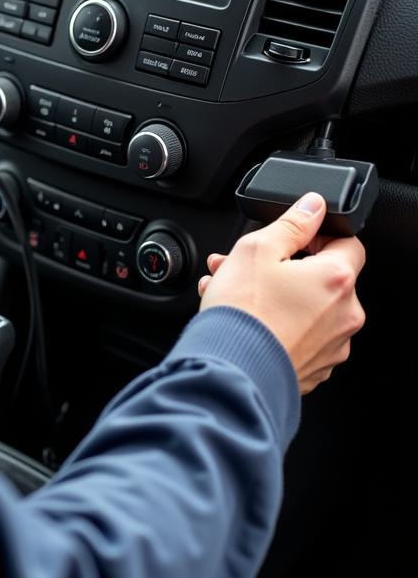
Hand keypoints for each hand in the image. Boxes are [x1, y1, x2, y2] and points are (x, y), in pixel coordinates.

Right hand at [198, 193, 365, 393]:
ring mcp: (332, 345)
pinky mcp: (315, 368)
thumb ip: (291, 223)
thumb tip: (313, 206)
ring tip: (232, 293)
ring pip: (307, 308)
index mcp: (336, 279)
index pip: (348, 242)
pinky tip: (245, 319)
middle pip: (321, 278)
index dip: (317, 235)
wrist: (230, 370)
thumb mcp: (257, 249)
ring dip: (275, 296)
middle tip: (245, 266)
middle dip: (282, 267)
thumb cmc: (242, 314)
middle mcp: (344, 314)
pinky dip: (277, 325)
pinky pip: (300, 336)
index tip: (290, 241)